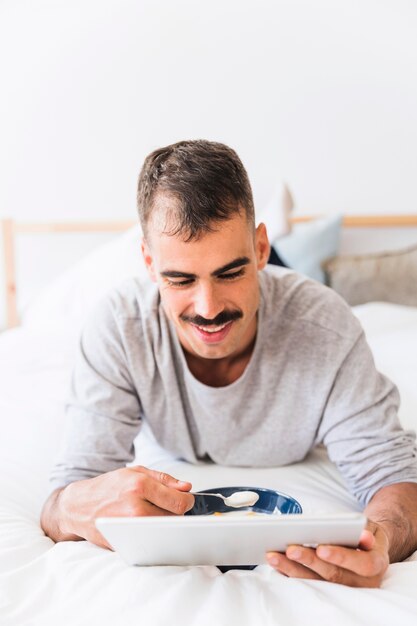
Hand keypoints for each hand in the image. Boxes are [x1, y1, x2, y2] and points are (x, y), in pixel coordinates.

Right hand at [57, 466, 193, 548]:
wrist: (78, 505)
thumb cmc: (107, 487)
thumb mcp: (135, 472)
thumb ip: (164, 479)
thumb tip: (186, 488)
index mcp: (139, 486)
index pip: (179, 501)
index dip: (188, 501)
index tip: (187, 500)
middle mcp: (134, 508)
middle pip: (174, 518)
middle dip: (175, 512)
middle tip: (167, 506)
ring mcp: (128, 529)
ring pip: (164, 531)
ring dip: (165, 524)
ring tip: (153, 514)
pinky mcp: (124, 543)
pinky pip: (149, 540)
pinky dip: (151, 534)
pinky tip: (142, 525)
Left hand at [266, 520, 389, 586]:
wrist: (368, 546)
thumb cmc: (365, 533)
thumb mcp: (369, 527)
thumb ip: (365, 530)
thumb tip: (363, 535)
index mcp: (376, 564)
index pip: (362, 564)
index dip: (341, 557)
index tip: (321, 548)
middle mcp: (362, 582)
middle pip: (334, 576)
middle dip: (310, 562)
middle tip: (290, 550)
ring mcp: (344, 589)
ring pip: (317, 583)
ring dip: (293, 569)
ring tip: (274, 556)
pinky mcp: (327, 589)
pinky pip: (307, 583)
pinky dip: (290, 573)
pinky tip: (275, 563)